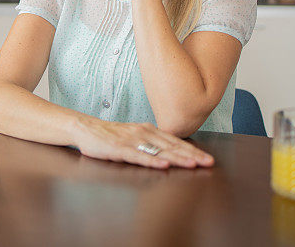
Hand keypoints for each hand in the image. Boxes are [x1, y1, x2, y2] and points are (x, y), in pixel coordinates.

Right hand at [72, 117, 213, 168]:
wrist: (86, 128)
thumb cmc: (110, 136)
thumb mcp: (134, 136)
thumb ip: (151, 143)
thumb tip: (169, 152)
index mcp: (149, 130)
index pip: (175, 142)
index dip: (192, 150)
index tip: (207, 159)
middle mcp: (144, 133)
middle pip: (171, 146)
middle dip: (191, 155)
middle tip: (208, 163)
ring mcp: (132, 140)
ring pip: (159, 151)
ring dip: (177, 158)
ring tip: (192, 164)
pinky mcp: (119, 149)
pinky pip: (139, 156)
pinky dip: (152, 161)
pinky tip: (163, 165)